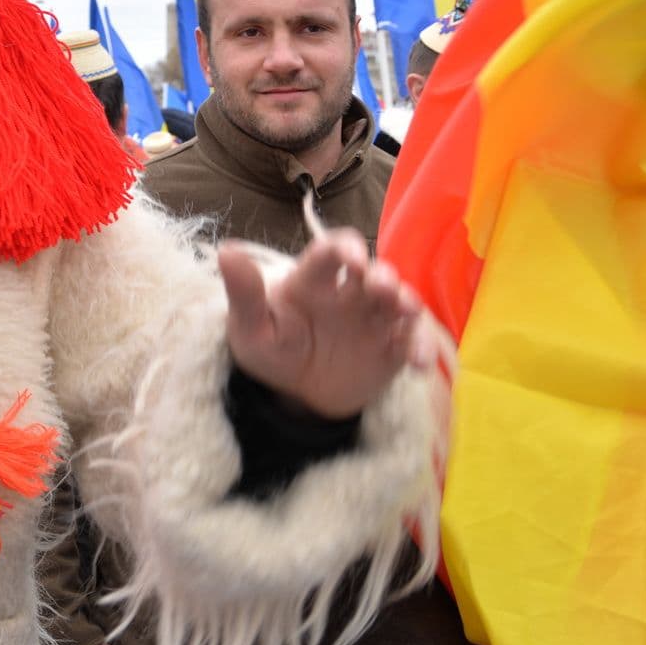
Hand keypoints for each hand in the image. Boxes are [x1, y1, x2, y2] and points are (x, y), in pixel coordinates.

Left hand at [219, 229, 435, 420]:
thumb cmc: (270, 349)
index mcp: (313, 280)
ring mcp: (374, 319)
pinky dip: (420, 347)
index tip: (350, 258)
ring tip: (406, 311)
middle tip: (381, 287)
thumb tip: (225, 251)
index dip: (344, 248)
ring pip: (399, 301)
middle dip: (381, 275)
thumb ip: (243, 293)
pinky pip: (412, 342)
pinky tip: (420, 363)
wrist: (292, 396)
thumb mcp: (250, 327)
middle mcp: (349, 293)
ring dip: (407, 301)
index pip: (331, 251)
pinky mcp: (393, 348)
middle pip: (373, 272)